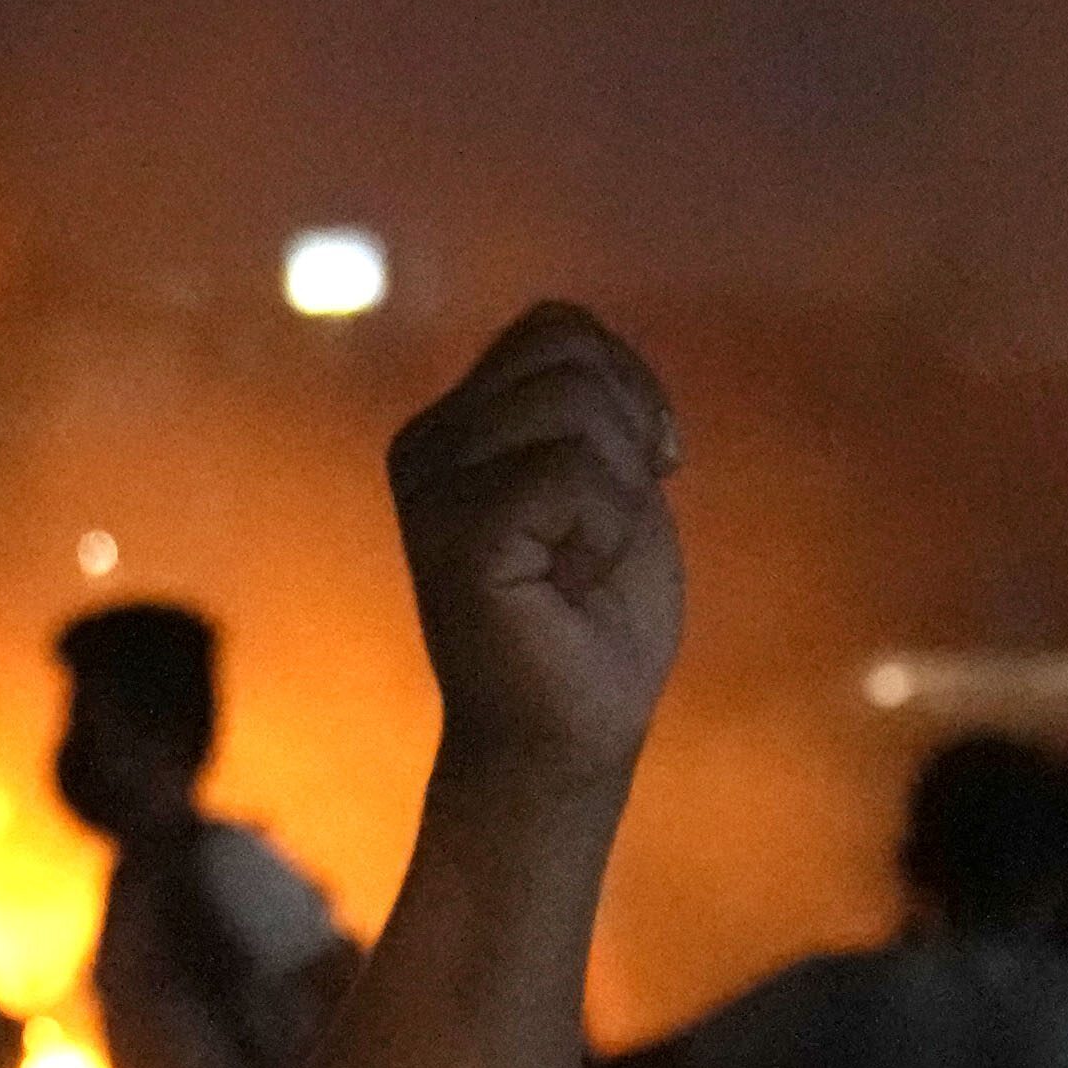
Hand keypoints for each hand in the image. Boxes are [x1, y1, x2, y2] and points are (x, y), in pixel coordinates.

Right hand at [386, 305, 683, 789]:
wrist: (569, 739)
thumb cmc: (595, 618)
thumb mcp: (608, 476)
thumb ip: (588, 398)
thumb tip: (589, 342)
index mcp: (452, 424)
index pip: (557, 328)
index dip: (628, 386)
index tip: (642, 475)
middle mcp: (425, 445)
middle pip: (568, 353)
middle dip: (628, 435)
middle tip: (606, 530)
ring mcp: (431, 489)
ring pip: (575, 402)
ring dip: (619, 487)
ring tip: (584, 558)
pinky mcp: (454, 536)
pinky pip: (572, 470)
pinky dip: (608, 525)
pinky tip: (573, 582)